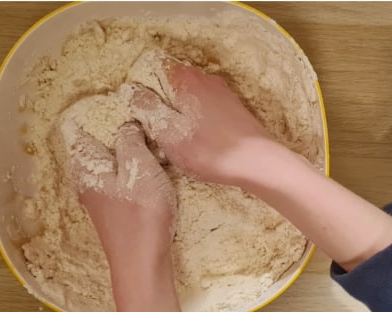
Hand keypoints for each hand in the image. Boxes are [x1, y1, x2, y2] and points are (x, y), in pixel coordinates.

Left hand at [64, 122, 198, 311]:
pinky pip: (120, 178)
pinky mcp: (114, 209)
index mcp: (85, 165)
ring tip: (151, 140)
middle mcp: (86, 179)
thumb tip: (126, 124)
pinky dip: (133, 168)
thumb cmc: (141, 214)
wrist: (143, 262)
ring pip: (110, 162)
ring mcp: (99, 196)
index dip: (91, 112)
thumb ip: (130, 139)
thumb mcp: (140, 167)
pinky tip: (153, 169)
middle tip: (140, 116)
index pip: (76, 129)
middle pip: (95, 144)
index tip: (113, 100)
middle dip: (114, 129)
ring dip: (127, 150)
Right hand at [130, 64, 271, 185]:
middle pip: (173, 85)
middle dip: (162, 104)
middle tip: (157, 131)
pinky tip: (199, 143)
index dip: (143, 88)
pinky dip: (198, 122)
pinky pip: (206, 110)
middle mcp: (205, 79)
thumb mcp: (167, 132)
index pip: (154, 68)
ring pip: (191, 99)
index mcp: (186, 79)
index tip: (140, 111)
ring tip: (178, 141)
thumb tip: (134, 92)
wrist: (258, 162)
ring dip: (180, 115)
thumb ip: (147, 109)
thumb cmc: (209, 149)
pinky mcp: (234, 110)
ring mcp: (223, 93)